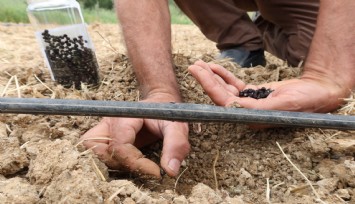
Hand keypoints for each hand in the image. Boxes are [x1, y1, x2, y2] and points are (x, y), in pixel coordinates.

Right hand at [80, 94, 189, 177]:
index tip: (157, 172)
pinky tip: (131, 165)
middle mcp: (109, 123)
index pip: (119, 147)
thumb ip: (176, 145)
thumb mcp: (176, 125)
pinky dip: (112, 164)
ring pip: (96, 155)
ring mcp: (104, 131)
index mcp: (124, 117)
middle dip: (125, 166)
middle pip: (103, 153)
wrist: (160, 103)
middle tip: (147, 169)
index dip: (137, 164)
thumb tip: (170, 171)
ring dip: (116, 166)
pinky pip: (98, 155)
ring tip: (139, 166)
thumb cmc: (167, 113)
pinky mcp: (105, 139)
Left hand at [188, 60, 348, 112]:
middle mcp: (246, 112)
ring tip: (199, 64)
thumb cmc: (304, 103)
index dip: (209, 87)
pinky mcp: (252, 94)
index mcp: (250, 118)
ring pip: (225, 89)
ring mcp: (248, 102)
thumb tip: (232, 105)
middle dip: (206, 80)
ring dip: (212, 76)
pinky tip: (214, 67)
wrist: (317, 93)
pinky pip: (234, 85)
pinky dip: (224, 76)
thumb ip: (257, 107)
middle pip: (220, 95)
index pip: (224, 103)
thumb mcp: (281, 105)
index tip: (198, 72)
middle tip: (193, 65)